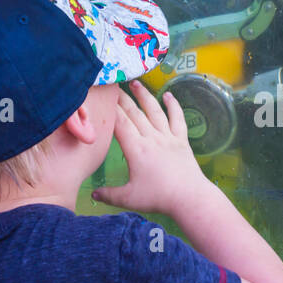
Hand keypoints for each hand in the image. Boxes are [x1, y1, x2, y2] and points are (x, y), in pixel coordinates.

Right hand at [91, 81, 211, 215]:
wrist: (189, 198)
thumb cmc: (158, 198)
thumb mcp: (128, 199)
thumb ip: (108, 195)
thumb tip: (93, 194)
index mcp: (136, 149)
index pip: (120, 124)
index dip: (111, 109)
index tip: (103, 97)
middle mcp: (151, 138)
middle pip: (134, 113)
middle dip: (123, 98)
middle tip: (113, 85)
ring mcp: (168, 137)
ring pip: (154, 111)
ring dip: (144, 96)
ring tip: (135, 83)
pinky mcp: (182, 141)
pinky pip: (177, 119)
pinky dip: (174, 106)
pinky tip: (168, 95)